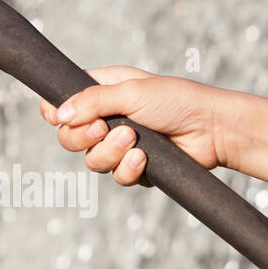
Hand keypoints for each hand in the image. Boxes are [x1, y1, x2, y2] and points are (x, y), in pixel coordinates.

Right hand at [40, 67, 233, 183]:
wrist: (212, 129)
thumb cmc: (177, 100)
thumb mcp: (131, 91)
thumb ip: (92, 101)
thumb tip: (58, 114)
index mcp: (103, 91)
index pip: (63, 102)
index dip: (55, 111)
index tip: (57, 117)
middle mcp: (108, 118)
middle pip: (70, 137)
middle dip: (83, 137)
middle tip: (103, 129)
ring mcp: (121, 145)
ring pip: (92, 161)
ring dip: (110, 153)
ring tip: (134, 140)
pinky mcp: (136, 167)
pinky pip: (116, 177)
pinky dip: (127, 169)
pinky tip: (143, 159)